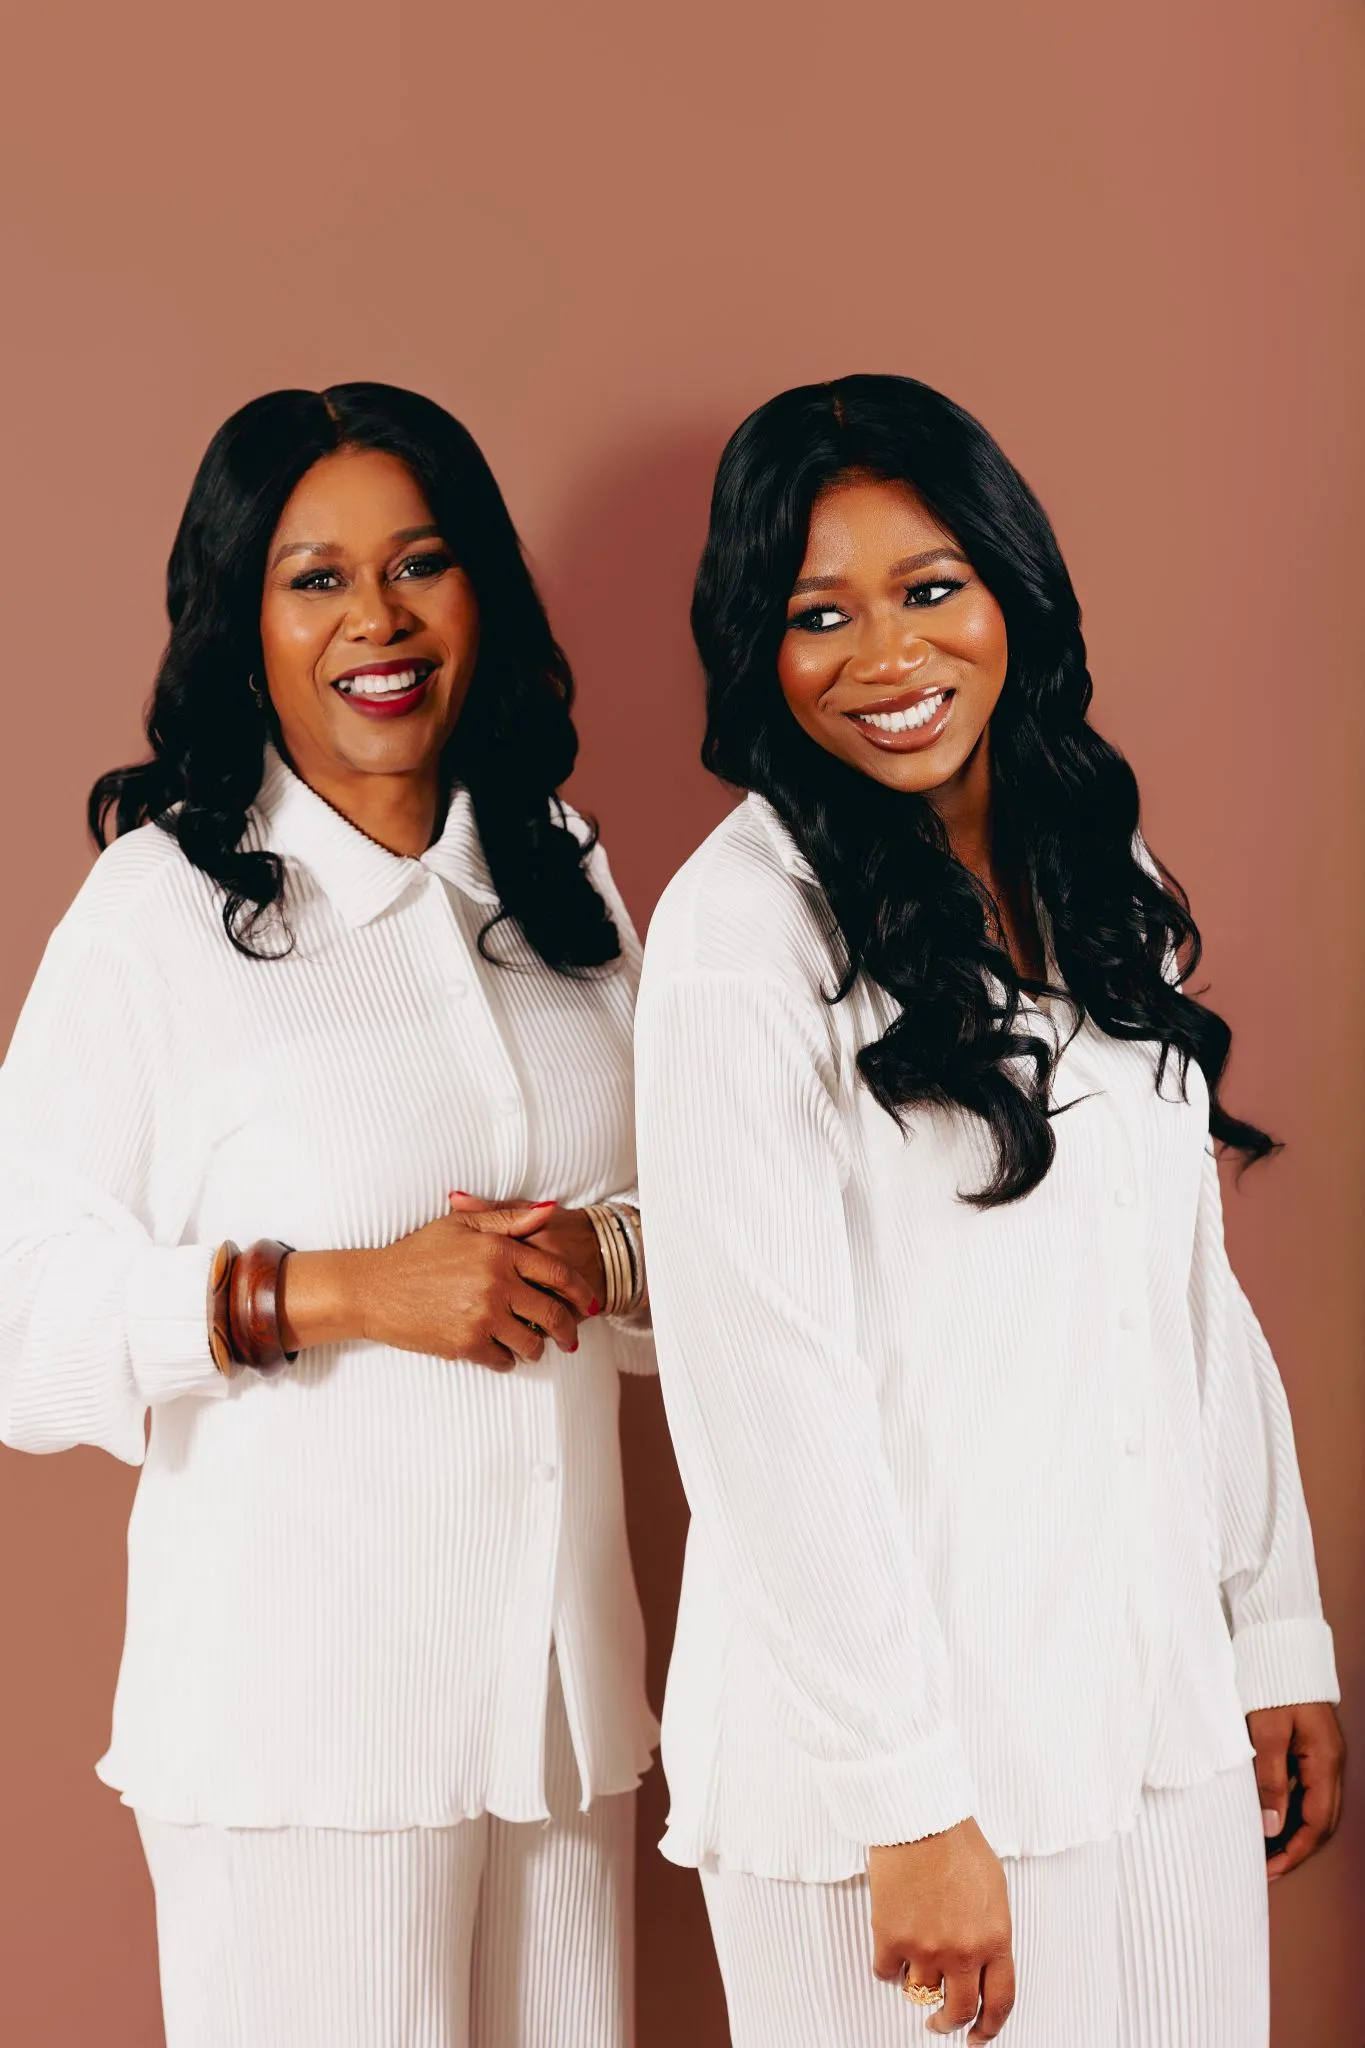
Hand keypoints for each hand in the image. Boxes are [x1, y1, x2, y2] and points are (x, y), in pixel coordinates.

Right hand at [342, 1201, 594, 1368]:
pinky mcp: (465, 1344)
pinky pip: (503, 1360)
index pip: (558, 1273)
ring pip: (531, 1343)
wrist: (374, 1288)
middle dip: (568, 1331)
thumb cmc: (417, 1253)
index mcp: (499, 1250)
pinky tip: (502, 1353)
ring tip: (533, 1346)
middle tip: (570, 1339)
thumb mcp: (461, 1224)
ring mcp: (481, 1315)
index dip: (580, 1292)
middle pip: (552, 1314)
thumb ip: (509, 1217)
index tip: (589, 1304)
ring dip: (537, 1348)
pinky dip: (507, 1360)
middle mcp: (496, 1283)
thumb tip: (551, 1210)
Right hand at [868, 1819, 1013, 2040]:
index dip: (989, 2028)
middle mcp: (963, 1952)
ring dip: (916, 1984)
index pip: (999, 2002)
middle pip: (958, 2011)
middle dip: (948, 2023)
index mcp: (995, 1939)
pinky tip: (891, 1950)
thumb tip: (983, 1957)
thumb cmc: (956, 1841)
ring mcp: (926, 1948)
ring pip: (919, 1993)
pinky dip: (888, 1967)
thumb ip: (990, 1929)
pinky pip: (886, 1973)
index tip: (977, 2036)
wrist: (919, 1817)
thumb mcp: (993, 1889)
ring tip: (913, 1965)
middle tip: (940, 2023)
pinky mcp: (891, 1939)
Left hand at [1247, 1701, 1345, 1881]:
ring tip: (1263, 1846)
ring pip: (1314, 1805)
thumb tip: (1271, 1827)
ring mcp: (1322, 1753)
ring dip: (1292, 1829)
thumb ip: (1270, 1780)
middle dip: (1295, 1848)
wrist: (1279, 1644)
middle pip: (1321, 1820)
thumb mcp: (1266, 1732)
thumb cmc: (1273, 1683)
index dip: (1294, 1852)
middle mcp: (1330, 1761)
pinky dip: (1289, 1805)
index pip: (1317, 1824)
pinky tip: (1268, 1810)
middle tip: (1266, 1866)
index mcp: (1325, 1761)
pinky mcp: (1309, 1744)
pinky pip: (1305, 1786)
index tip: (1270, 1870)